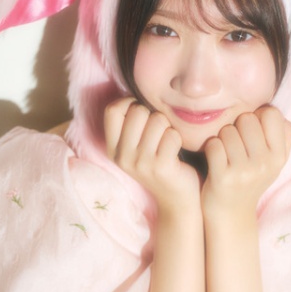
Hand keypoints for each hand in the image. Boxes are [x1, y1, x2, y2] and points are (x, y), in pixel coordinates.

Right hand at [104, 97, 198, 213]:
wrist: (176, 199)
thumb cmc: (159, 164)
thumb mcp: (136, 147)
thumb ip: (130, 124)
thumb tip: (133, 93)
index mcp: (113, 149)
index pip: (112, 110)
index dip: (129, 104)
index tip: (142, 115)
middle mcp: (123, 157)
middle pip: (137, 111)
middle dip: (153, 116)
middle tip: (159, 134)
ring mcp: (141, 163)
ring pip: (157, 120)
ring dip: (168, 128)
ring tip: (167, 144)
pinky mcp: (161, 167)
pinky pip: (172, 134)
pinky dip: (178, 139)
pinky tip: (176, 153)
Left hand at [201, 106, 290, 220]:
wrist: (231, 214)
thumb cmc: (250, 179)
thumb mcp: (273, 161)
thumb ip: (280, 136)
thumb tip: (275, 109)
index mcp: (280, 156)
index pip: (272, 114)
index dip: (258, 116)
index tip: (253, 132)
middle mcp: (265, 163)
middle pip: (247, 118)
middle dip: (237, 127)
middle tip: (236, 145)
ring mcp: (244, 172)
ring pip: (228, 130)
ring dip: (222, 138)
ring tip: (226, 154)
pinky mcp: (223, 177)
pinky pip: (214, 144)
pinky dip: (210, 148)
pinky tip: (215, 160)